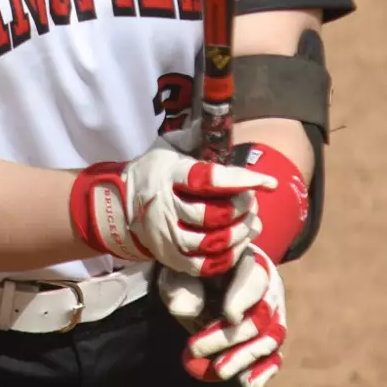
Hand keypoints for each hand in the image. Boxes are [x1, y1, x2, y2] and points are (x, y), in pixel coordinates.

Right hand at [70, 134, 274, 276]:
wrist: (117, 208)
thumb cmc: (152, 173)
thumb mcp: (166, 147)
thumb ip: (192, 137)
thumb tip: (215, 122)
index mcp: (169, 174)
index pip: (209, 179)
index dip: (242, 181)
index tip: (268, 182)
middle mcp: (166, 206)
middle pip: (214, 214)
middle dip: (242, 208)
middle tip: (251, 201)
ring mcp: (167, 236)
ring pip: (212, 241)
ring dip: (239, 232)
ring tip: (251, 222)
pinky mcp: (171, 259)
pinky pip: (205, 265)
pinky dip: (228, 256)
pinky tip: (239, 243)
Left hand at [158, 244, 287, 386]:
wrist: (198, 282)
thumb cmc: (190, 272)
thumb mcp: (178, 271)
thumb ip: (180, 285)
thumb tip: (186, 308)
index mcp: (248, 262)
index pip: (255, 278)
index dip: (244, 298)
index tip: (229, 316)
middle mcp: (267, 289)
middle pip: (262, 315)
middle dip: (230, 336)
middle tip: (195, 348)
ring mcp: (271, 316)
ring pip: (270, 339)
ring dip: (244, 357)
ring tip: (218, 370)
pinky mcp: (266, 340)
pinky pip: (273, 358)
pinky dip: (262, 372)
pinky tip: (247, 382)